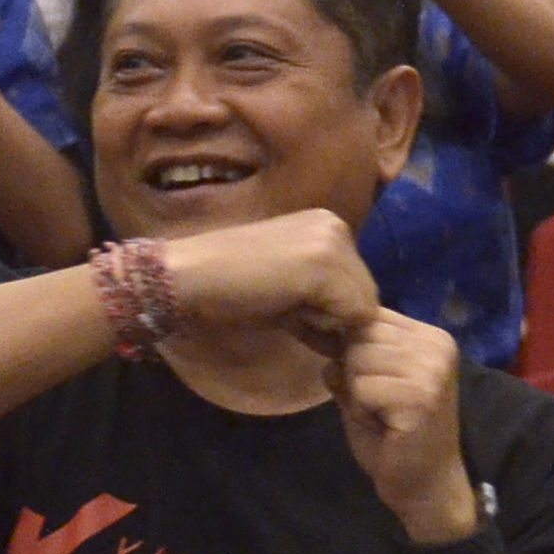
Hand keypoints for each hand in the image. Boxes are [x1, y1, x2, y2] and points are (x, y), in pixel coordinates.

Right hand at [160, 207, 383, 345]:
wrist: (187, 278)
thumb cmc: (230, 287)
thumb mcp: (290, 288)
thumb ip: (325, 298)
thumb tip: (357, 329)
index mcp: (328, 225)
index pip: (360, 282)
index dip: (334, 311)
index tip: (298, 315)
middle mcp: (336, 226)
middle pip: (366, 294)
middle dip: (336, 318)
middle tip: (293, 319)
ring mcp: (332, 243)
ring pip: (363, 305)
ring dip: (330, 324)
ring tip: (290, 315)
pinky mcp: (323, 266)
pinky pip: (353, 314)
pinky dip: (326, 327)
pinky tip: (291, 317)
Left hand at [329, 309, 481, 542]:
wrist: (427, 488)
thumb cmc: (395, 440)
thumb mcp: (366, 388)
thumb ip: (348, 357)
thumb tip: (317, 330)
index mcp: (430, 336)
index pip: (370, 316)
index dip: (351, 344)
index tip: (358, 378)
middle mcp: (437, 343)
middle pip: (361, 334)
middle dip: (354, 370)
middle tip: (376, 404)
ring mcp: (432, 367)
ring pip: (358, 358)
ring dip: (357, 390)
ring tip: (380, 413)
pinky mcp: (421, 393)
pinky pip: (362, 386)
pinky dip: (361, 408)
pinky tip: (384, 425)